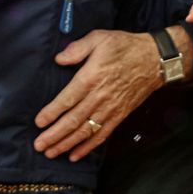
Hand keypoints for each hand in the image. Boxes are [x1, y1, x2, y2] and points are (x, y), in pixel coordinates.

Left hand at [32, 29, 166, 161]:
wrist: (154, 60)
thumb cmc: (124, 47)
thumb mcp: (99, 38)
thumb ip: (77, 48)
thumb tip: (59, 59)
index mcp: (91, 78)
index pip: (67, 99)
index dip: (52, 112)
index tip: (39, 122)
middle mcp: (99, 97)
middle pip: (73, 120)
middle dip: (54, 135)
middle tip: (38, 146)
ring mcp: (110, 109)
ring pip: (85, 131)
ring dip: (67, 144)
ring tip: (51, 153)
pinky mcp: (119, 116)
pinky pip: (101, 135)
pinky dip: (88, 147)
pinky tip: (74, 155)